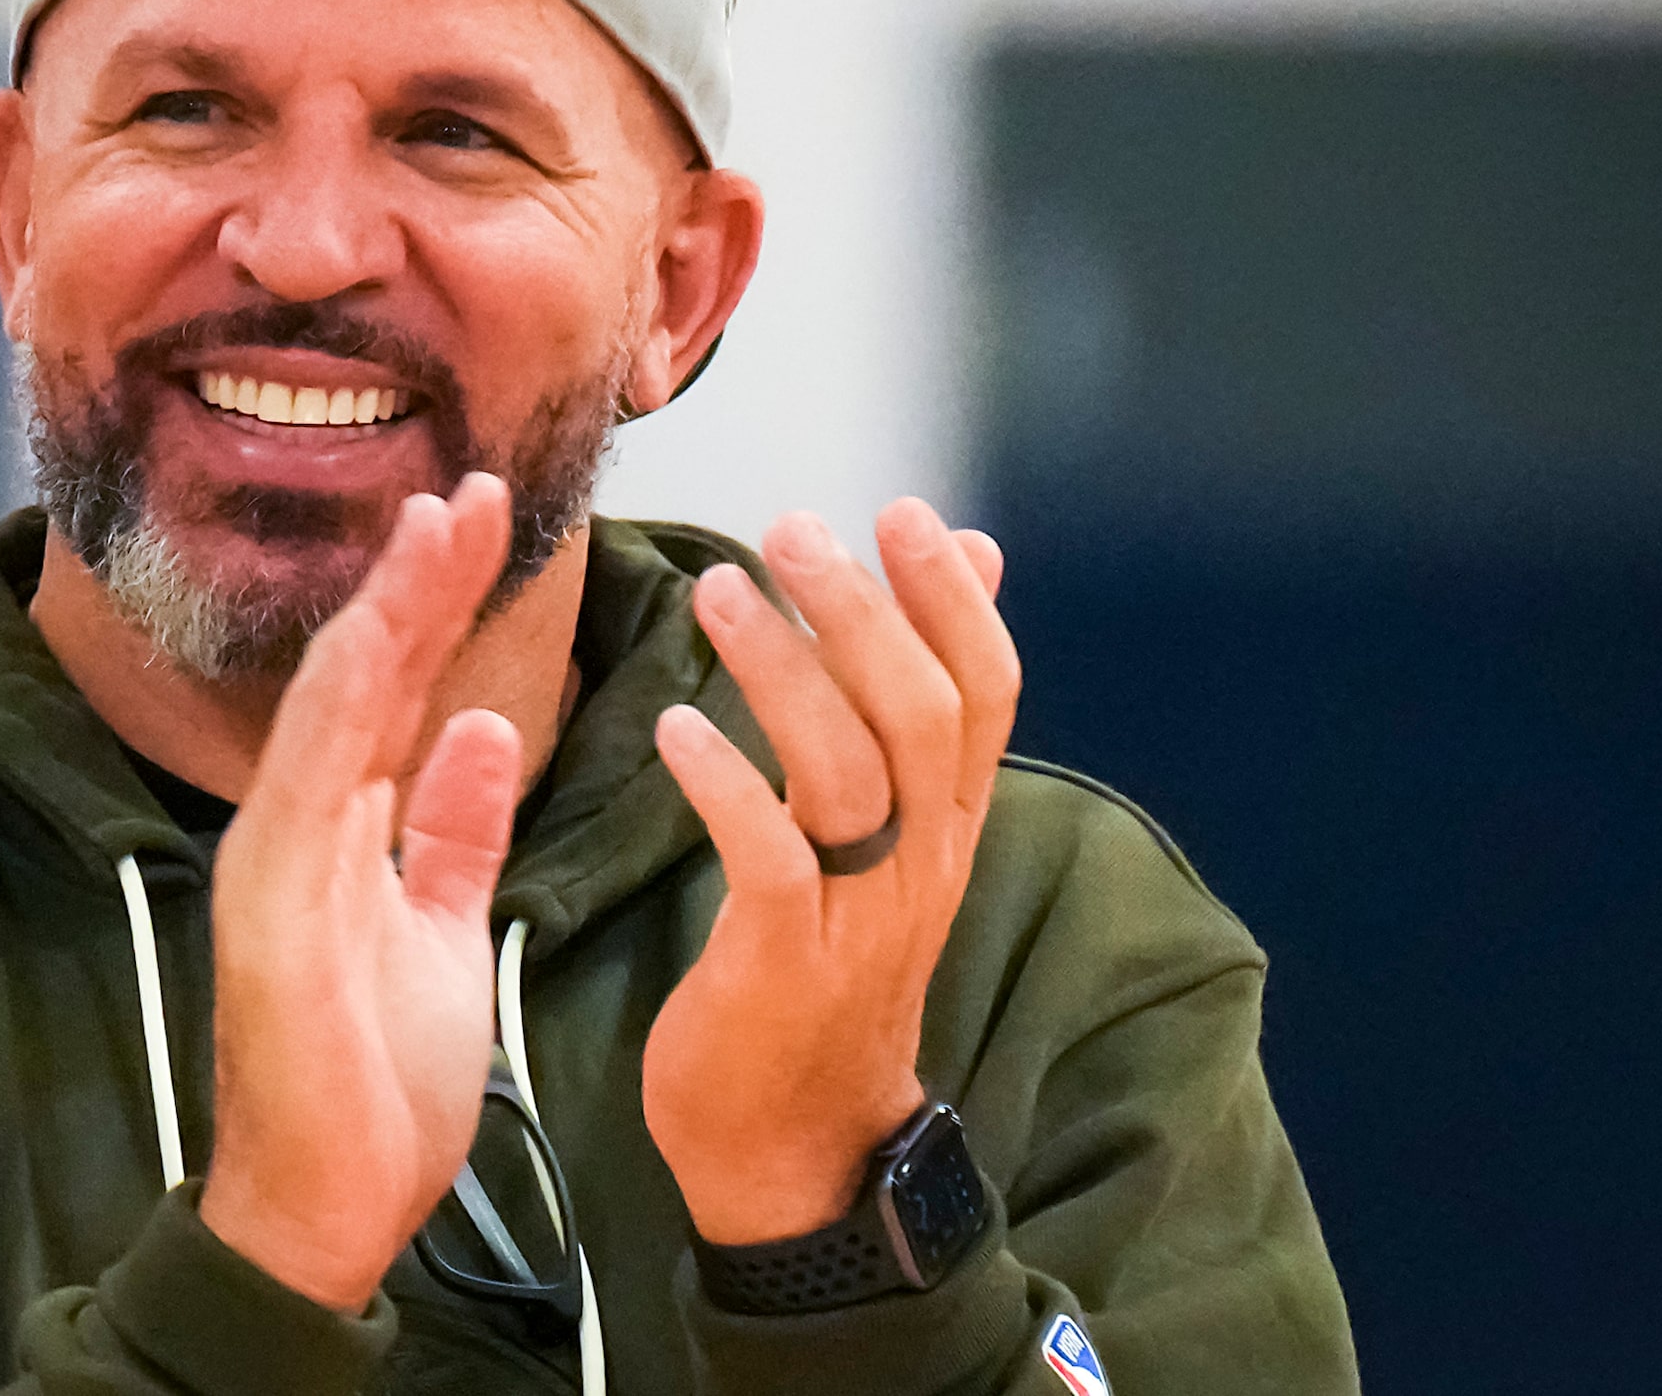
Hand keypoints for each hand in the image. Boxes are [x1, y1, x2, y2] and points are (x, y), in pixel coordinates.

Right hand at [199, 474, 526, 1311]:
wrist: (327, 1214)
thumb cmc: (375, 1087)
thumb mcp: (440, 934)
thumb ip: (452, 832)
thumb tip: (481, 727)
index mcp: (344, 831)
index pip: (396, 689)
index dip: (435, 600)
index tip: (484, 519)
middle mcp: (300, 825)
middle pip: (366, 675)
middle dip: (419, 578)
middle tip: (474, 486)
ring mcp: (275, 860)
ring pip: (333, 707)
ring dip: (386, 612)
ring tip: (437, 525)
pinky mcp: (268, 909)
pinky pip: (307, 788)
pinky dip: (340, 708)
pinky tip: (373, 638)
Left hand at [642, 498, 1017, 1243]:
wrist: (797, 1147)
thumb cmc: (827, 970)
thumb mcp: (893, 841)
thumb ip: (918, 714)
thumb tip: (972, 568)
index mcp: (948, 828)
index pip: (985, 695)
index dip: (953, 602)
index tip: (905, 514)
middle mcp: (921, 864)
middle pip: (920, 716)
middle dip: (863, 613)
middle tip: (794, 530)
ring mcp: (858, 917)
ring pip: (849, 773)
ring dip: (783, 672)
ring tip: (718, 592)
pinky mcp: (783, 965)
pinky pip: (771, 860)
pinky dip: (727, 784)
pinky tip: (676, 726)